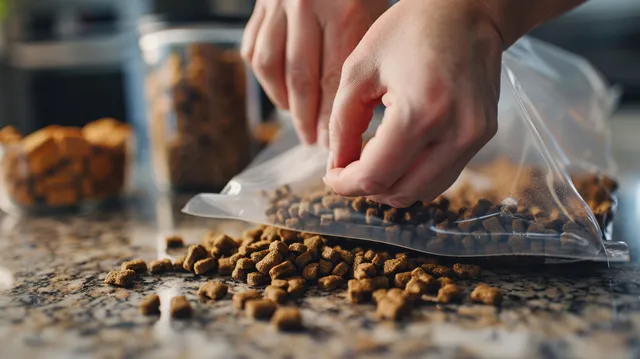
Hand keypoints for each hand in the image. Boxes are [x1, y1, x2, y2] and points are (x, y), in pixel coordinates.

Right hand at [241, 0, 387, 145]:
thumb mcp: (375, 11)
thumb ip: (362, 51)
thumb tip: (356, 104)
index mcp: (344, 10)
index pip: (332, 79)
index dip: (330, 117)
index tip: (332, 142)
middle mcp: (306, 5)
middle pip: (301, 79)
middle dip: (306, 118)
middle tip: (312, 140)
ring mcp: (277, 3)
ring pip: (271, 67)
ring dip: (283, 101)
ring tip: (296, 119)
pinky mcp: (260, 3)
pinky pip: (254, 48)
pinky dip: (264, 76)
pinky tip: (280, 90)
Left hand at [324, 0, 502, 207]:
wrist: (467, 10)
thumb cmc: (409, 29)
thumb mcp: (359, 70)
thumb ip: (342, 123)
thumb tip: (338, 166)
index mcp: (420, 111)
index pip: (376, 175)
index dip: (346, 184)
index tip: (330, 176)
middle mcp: (455, 132)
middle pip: (400, 191)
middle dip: (366, 188)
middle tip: (346, 170)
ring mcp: (474, 137)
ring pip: (423, 191)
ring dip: (391, 187)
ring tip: (370, 165)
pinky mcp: (483, 136)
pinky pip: (443, 176)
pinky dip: (414, 176)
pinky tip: (396, 158)